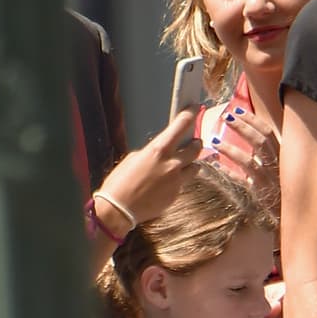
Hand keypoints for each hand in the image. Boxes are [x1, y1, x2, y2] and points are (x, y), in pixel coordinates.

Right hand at [93, 110, 197, 232]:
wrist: (119, 209)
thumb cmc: (120, 181)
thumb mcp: (134, 158)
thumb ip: (153, 153)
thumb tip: (163, 152)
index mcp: (159, 150)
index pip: (181, 126)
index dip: (191, 114)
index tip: (197, 108)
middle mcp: (172, 164)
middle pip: (196, 148)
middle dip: (196, 143)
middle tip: (193, 142)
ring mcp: (177, 181)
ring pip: (196, 167)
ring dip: (191, 163)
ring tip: (182, 164)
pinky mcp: (177, 195)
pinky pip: (184, 183)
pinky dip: (179, 180)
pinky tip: (166, 183)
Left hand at [201, 99, 280, 213]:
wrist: (297, 216)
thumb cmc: (286, 189)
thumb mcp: (282, 166)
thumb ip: (270, 151)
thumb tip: (253, 132)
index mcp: (284, 156)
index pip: (268, 132)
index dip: (253, 121)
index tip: (238, 111)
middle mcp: (278, 166)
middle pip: (259, 142)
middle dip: (242, 127)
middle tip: (225, 117)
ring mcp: (269, 181)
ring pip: (248, 162)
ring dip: (230, 149)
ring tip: (214, 141)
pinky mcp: (261, 196)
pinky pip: (242, 183)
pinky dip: (229, 173)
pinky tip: (216, 165)